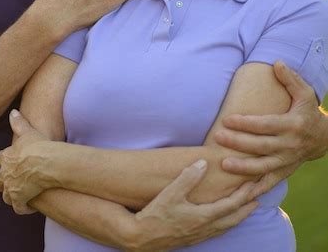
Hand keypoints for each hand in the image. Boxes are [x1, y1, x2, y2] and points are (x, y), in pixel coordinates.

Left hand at [0, 110, 56, 214]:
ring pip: (6, 196)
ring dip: (12, 196)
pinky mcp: (19, 199)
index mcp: (7, 157)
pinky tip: (31, 206)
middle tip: (13, 182)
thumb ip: (18, 122)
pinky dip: (24, 208)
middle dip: (3, 182)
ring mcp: (11, 188)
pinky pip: (19, 208)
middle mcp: (5, 174)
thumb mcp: (28, 131)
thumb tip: (12, 111)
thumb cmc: (39, 145)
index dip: (5, 161)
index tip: (11, 162)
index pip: (0, 159)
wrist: (46, 162)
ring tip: (22, 195)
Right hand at [125, 160, 257, 251]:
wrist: (141, 238)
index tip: (254, 183)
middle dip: (247, 206)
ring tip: (247, 207)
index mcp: (203, 216)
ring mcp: (199, 235)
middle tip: (259, 196)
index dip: (244, 194)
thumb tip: (203, 162)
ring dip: (239, 216)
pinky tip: (224, 219)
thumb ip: (188, 177)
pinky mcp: (193, 238)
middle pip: (233, 218)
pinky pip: (217, 230)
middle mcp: (205, 228)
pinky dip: (227, 222)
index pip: (231, 205)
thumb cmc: (155, 214)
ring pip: (226, 226)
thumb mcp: (170, 193)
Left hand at [215, 61, 327, 194]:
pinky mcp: (284, 172)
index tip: (227, 119)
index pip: (266, 125)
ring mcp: (287, 161)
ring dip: (243, 168)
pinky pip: (269, 183)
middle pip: (261, 146)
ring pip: (263, 168)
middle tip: (218, 138)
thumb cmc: (307, 111)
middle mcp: (289, 145)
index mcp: (292, 125)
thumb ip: (290, 79)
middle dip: (238, 143)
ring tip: (223, 165)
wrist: (323, 138)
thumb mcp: (305, 93)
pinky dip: (255, 189)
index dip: (246, 124)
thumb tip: (277, 63)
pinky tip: (238, 192)